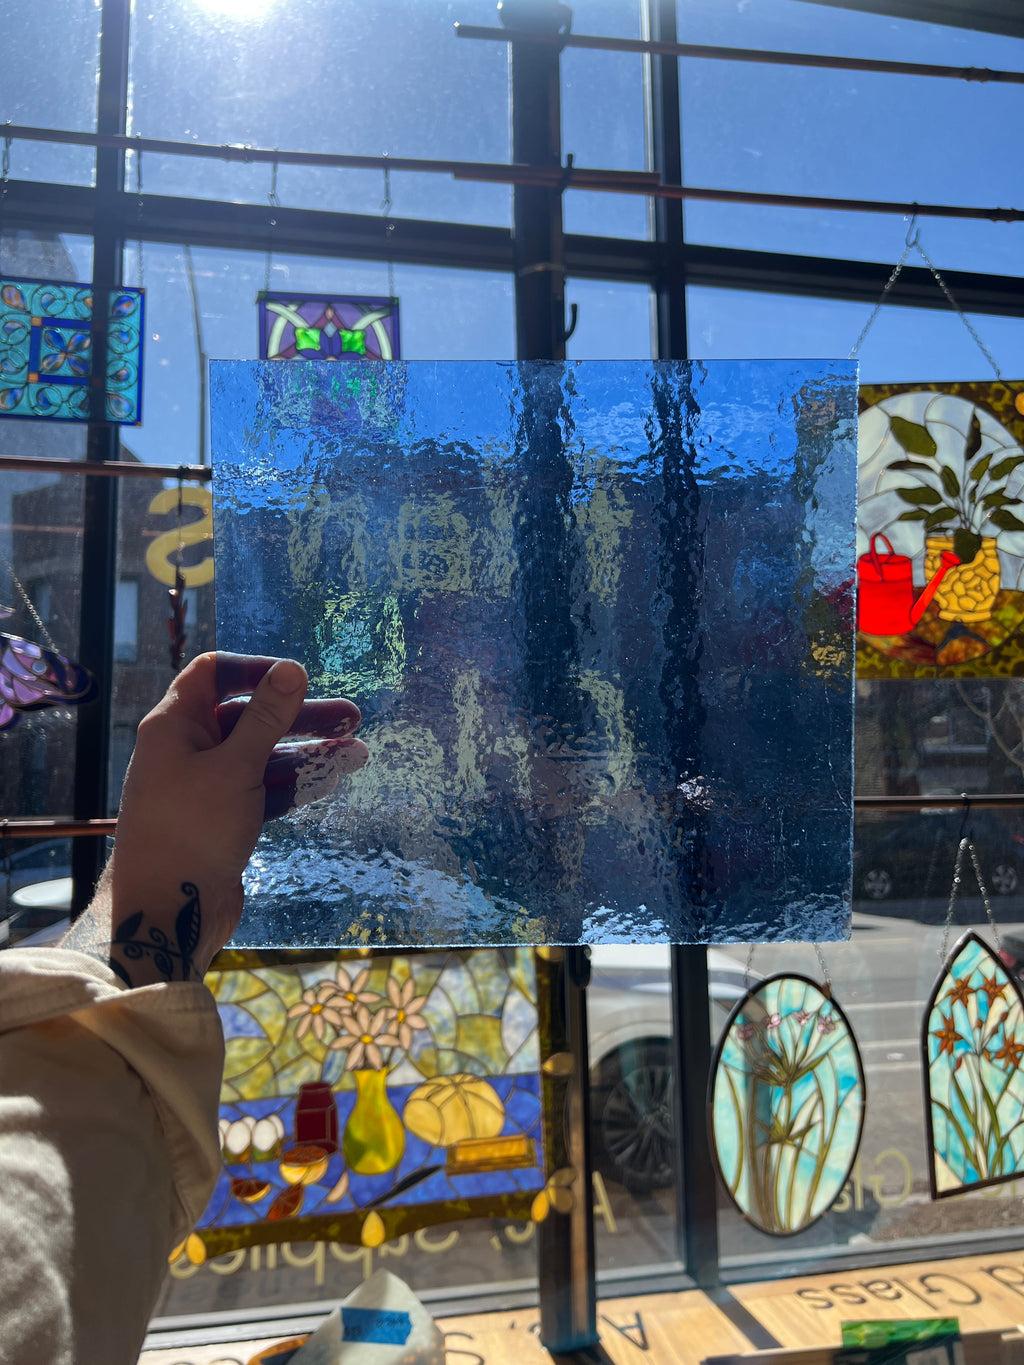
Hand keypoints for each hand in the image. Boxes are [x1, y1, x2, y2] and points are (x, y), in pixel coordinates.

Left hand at [62, 653, 367, 985]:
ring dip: (307, 752)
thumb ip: (267, 717)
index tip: (299, 678)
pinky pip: (262, 788)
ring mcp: (205, 786)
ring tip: (356, 754)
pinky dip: (293, 784)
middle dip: (300, 716)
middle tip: (352, 718)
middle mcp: (187, 749)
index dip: (256, 670)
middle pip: (249, 716)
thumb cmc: (192, 830)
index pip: (214, 673)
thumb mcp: (236, 767)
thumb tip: (293, 668)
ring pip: (262, 756)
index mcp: (175, 725)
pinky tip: (331, 780)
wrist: (167, 912)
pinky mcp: (223, 818)